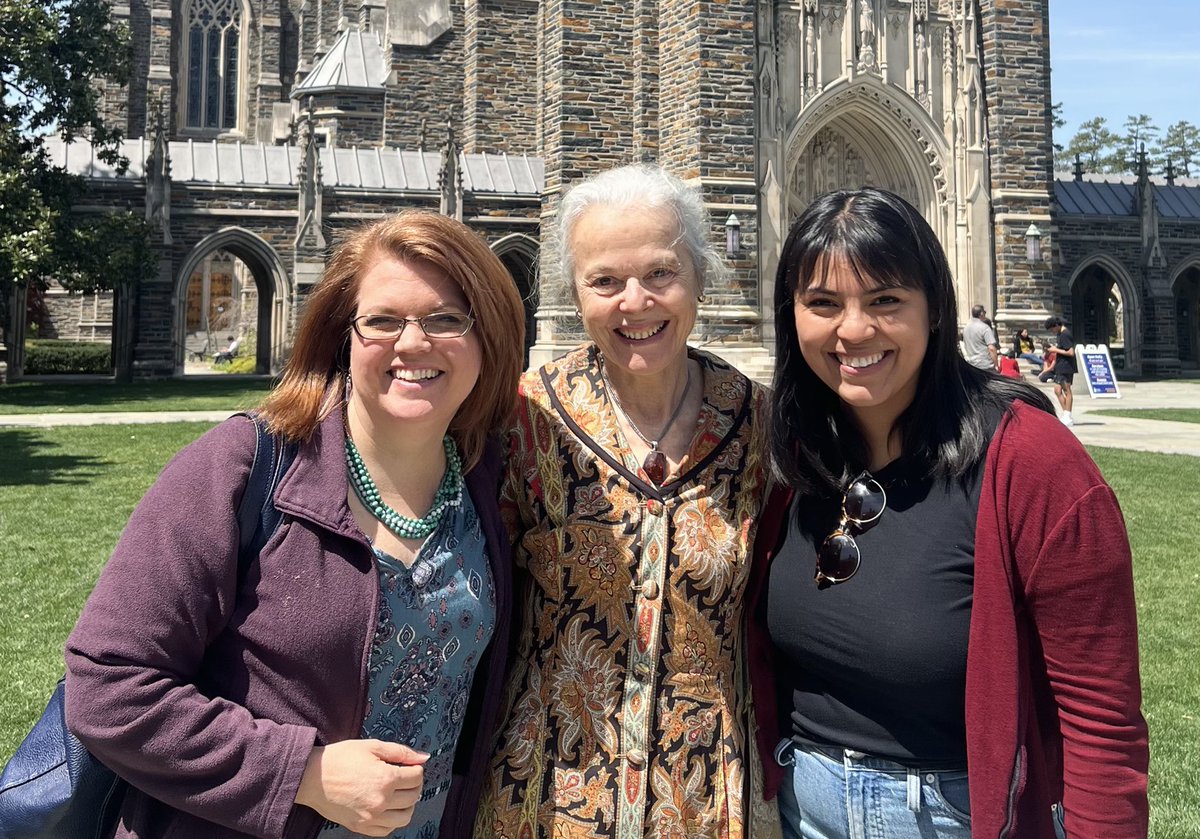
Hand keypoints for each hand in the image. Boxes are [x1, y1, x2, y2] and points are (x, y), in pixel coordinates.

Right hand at [295, 739, 428, 836]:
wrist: (312, 777)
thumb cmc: (339, 759)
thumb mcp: (372, 746)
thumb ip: (401, 752)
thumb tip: (423, 757)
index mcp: (385, 779)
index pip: (416, 777)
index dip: (416, 768)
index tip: (410, 766)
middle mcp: (381, 801)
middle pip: (413, 796)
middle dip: (414, 785)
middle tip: (406, 777)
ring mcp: (371, 817)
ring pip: (404, 817)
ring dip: (407, 805)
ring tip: (399, 794)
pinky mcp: (361, 827)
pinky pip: (387, 830)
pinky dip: (392, 820)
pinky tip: (387, 808)